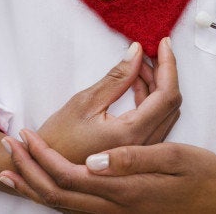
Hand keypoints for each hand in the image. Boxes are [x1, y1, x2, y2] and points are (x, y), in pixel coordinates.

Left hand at [0, 132, 215, 212]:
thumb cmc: (204, 177)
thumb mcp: (177, 159)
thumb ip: (134, 159)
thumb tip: (94, 161)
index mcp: (125, 190)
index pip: (68, 177)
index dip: (41, 157)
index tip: (25, 135)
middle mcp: (116, 208)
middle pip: (57, 195)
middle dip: (27, 170)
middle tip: (7, 149)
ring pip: (64, 207)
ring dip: (35, 187)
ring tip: (12, 172)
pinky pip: (79, 211)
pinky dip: (55, 199)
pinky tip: (49, 190)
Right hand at [36, 38, 180, 163]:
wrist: (46, 171)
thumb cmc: (58, 140)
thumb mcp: (85, 102)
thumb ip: (117, 77)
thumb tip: (137, 52)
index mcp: (132, 134)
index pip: (166, 95)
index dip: (169, 65)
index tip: (164, 43)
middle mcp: (144, 146)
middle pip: (170, 103)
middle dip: (163, 73)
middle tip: (147, 52)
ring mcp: (143, 151)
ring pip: (165, 112)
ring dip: (156, 86)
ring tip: (137, 65)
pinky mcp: (138, 151)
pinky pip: (155, 121)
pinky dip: (150, 99)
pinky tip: (134, 84)